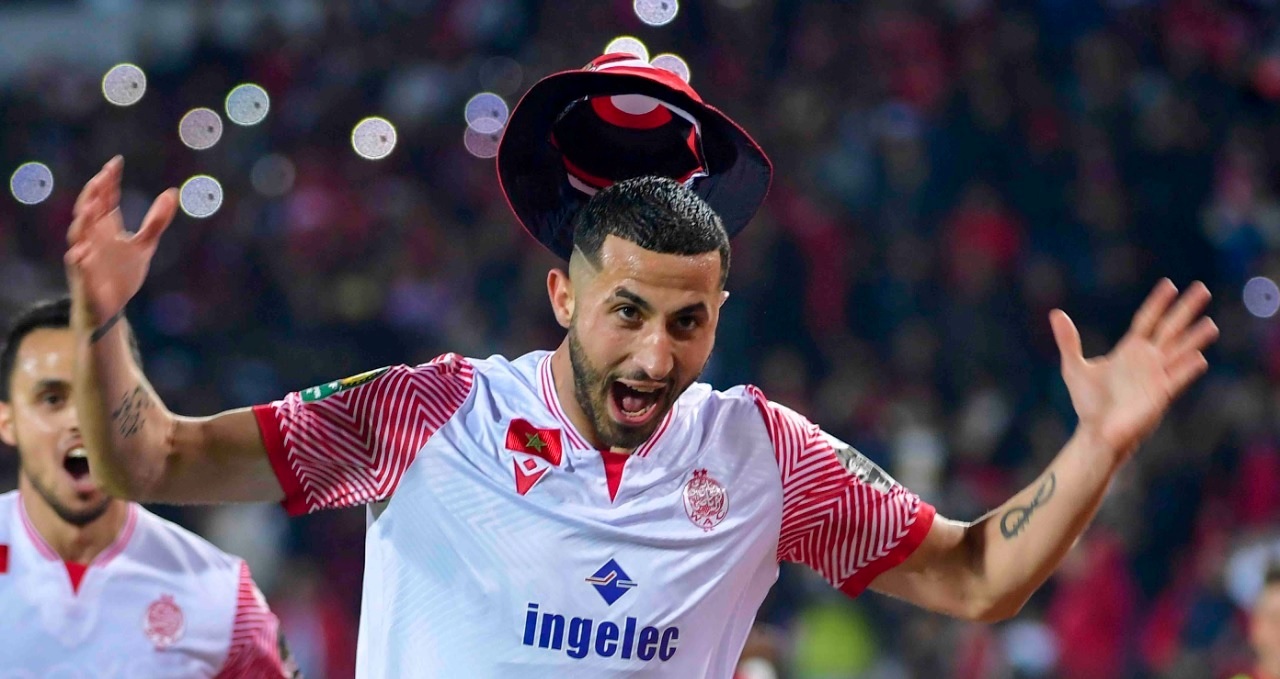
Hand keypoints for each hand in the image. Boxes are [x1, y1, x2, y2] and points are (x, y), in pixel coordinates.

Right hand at [64, 156, 177, 326]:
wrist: (112, 307)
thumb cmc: (122, 273)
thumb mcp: (145, 245)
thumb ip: (156, 220)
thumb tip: (172, 192)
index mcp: (105, 228)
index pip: (105, 199)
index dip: (109, 181)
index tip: (117, 162)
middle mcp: (91, 238)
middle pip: (88, 210)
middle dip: (94, 193)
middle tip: (103, 176)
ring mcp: (84, 256)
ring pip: (78, 235)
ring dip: (83, 220)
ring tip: (91, 206)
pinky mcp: (83, 277)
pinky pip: (78, 267)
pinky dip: (79, 259)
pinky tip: (82, 253)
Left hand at [1051, 279, 1218, 458]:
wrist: (1096, 432)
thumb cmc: (1088, 402)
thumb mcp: (1074, 367)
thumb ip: (1068, 341)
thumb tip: (1055, 314)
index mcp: (1129, 351)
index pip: (1147, 320)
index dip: (1158, 302)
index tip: (1169, 284)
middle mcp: (1148, 360)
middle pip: (1170, 329)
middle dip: (1185, 310)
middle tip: (1202, 288)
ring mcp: (1156, 377)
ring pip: (1180, 352)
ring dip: (1194, 339)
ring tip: (1210, 324)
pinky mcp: (1160, 396)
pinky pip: (1176, 379)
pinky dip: (1186, 369)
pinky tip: (1198, 358)